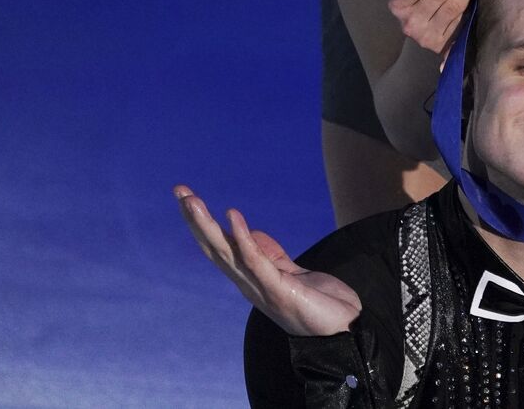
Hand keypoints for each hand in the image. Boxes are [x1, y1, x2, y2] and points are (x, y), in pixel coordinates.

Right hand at [175, 185, 361, 336]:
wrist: (343, 332)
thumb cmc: (318, 304)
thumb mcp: (290, 274)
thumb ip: (270, 256)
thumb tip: (251, 233)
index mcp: (250, 279)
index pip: (219, 248)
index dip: (201, 224)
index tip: (186, 197)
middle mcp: (249, 284)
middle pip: (215, 248)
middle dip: (196, 220)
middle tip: (179, 191)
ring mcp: (262, 288)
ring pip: (227, 253)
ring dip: (207, 226)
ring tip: (192, 200)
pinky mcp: (280, 289)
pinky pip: (256, 261)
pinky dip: (242, 238)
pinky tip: (232, 216)